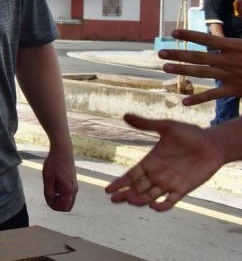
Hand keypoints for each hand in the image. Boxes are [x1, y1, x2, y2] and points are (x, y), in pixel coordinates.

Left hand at [41, 145, 77, 211]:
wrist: (63, 151)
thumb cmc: (54, 164)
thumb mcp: (48, 179)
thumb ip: (49, 193)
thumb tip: (50, 202)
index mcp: (68, 191)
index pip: (63, 207)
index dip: (53, 206)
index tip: (46, 198)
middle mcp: (74, 190)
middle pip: (67, 206)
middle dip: (57, 205)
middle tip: (48, 196)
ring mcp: (75, 186)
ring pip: (68, 200)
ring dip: (59, 199)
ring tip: (51, 189)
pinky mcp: (73, 182)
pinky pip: (69, 194)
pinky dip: (61, 194)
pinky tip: (54, 184)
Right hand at [104, 114, 225, 210]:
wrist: (213, 144)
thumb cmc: (190, 134)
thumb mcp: (166, 127)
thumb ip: (146, 124)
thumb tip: (125, 115)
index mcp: (150, 161)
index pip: (131, 175)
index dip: (120, 183)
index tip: (107, 189)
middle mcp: (157, 174)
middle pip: (137, 188)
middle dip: (125, 194)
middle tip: (114, 199)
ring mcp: (170, 182)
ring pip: (150, 195)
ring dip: (140, 200)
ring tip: (131, 201)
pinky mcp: (183, 189)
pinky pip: (170, 201)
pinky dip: (162, 205)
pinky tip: (153, 206)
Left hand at [159, 29, 241, 105]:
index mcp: (234, 46)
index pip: (207, 39)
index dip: (190, 35)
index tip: (173, 32)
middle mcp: (228, 60)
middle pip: (198, 56)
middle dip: (178, 54)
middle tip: (160, 53)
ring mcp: (230, 75)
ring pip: (201, 72)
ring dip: (182, 70)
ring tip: (165, 68)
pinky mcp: (233, 89)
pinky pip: (213, 95)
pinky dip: (199, 99)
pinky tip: (184, 101)